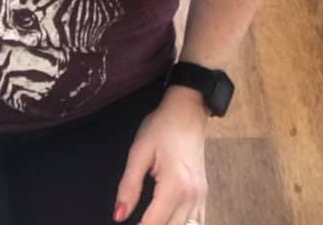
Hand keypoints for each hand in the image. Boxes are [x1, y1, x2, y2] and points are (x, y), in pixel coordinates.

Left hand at [114, 86, 209, 224]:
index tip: (125, 223)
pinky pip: (197, 222)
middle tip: (135, 222)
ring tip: (150, 220)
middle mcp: (191, 195)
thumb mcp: (139, 151)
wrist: (188, 109)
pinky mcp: (203, 193)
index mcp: (175, 185)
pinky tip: (169, 221)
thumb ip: (129, 185)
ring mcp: (200, 196)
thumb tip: (119, 216)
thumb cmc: (162, 126)